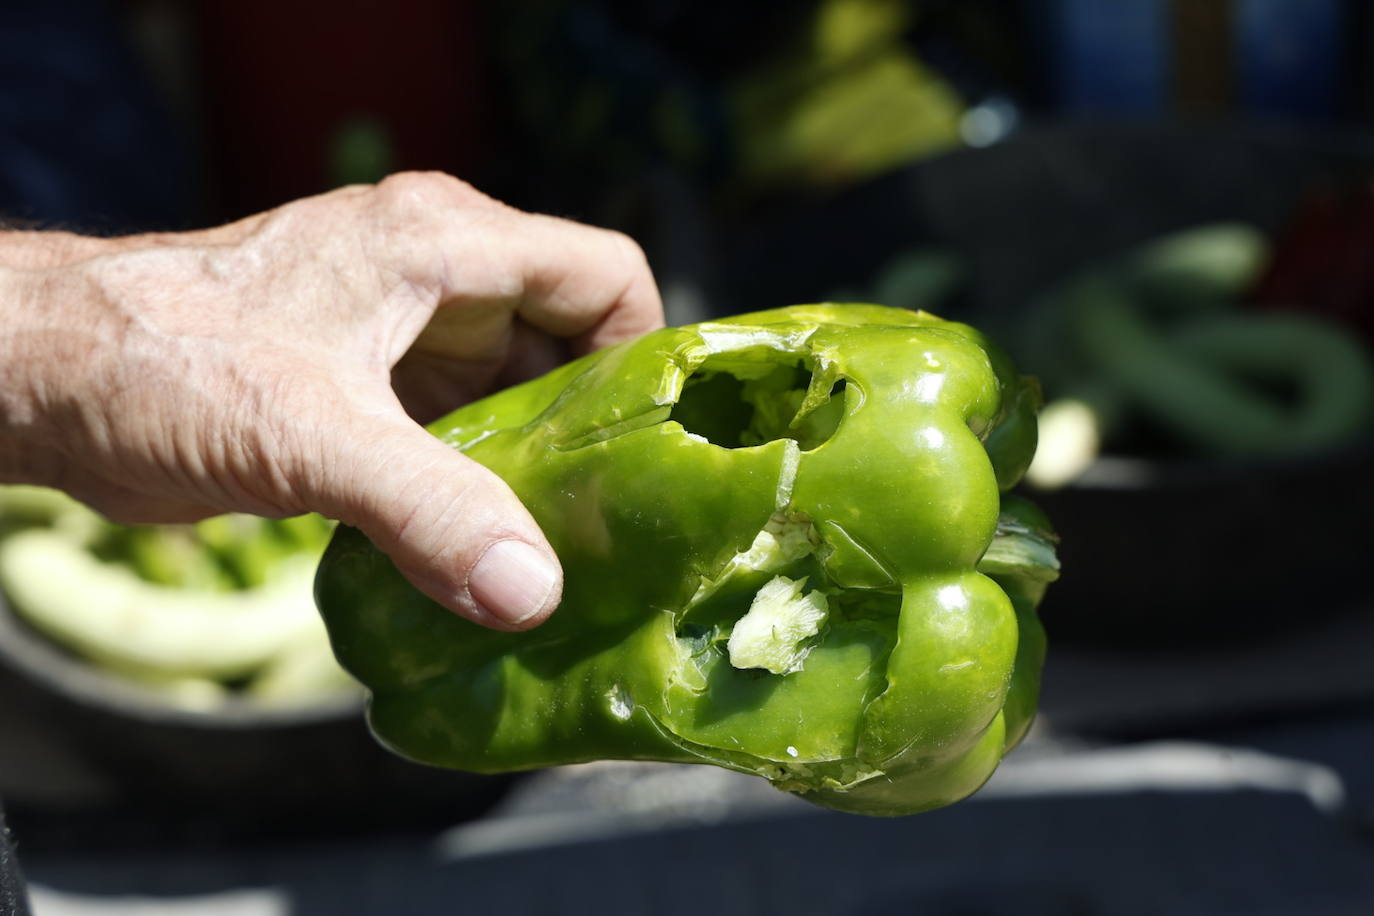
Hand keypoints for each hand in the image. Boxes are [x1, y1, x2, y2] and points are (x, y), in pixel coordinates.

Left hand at [0, 173, 663, 628]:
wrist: (46, 378)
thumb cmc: (166, 361)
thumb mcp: (312, 435)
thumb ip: (430, 510)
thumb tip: (534, 592)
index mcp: (443, 242)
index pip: (603, 273)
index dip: (646, 349)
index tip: (660, 440)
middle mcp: (434, 277)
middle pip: (566, 341)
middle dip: (596, 424)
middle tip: (623, 518)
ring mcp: (400, 333)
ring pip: (513, 392)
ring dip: (538, 464)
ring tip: (568, 548)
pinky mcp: (365, 388)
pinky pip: (458, 431)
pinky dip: (481, 484)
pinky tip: (489, 551)